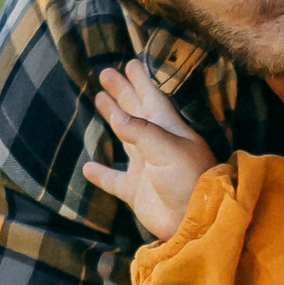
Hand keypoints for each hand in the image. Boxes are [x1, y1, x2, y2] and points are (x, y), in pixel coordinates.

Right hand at [86, 60, 211, 239]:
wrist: (195, 220)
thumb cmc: (189, 180)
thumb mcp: (168, 149)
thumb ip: (141, 131)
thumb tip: (116, 116)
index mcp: (168, 129)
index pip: (152, 98)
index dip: (140, 81)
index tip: (128, 64)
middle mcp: (156, 144)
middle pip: (135, 111)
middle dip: (122, 92)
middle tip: (105, 74)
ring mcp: (146, 167)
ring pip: (125, 137)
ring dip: (113, 118)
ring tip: (99, 100)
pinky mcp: (137, 191)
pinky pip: (114, 180)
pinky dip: (101, 174)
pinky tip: (88, 167)